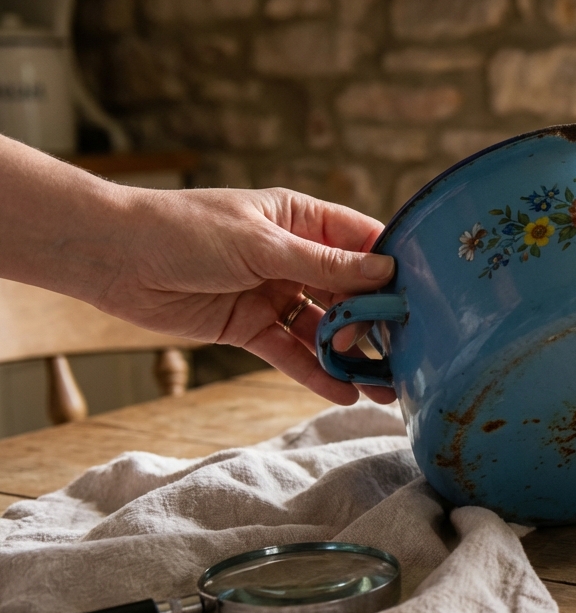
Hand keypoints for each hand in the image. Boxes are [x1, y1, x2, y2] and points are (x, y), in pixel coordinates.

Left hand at [93, 187, 397, 404]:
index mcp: (301, 219)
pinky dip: (316, 373)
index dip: (393, 268)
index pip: (362, 242)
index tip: (424, 297)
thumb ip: (324, 264)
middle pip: (350, 292)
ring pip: (324, 328)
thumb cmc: (184, 229)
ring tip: (384, 387)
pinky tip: (343, 393)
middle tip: (405, 354)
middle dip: (376, 323)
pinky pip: (291, 353)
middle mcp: (294, 256)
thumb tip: (385, 271)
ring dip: (352, 356)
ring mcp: (273, 293)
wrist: (113, 257)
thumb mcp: (262, 243)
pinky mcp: (249, 327)